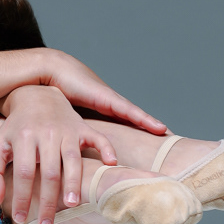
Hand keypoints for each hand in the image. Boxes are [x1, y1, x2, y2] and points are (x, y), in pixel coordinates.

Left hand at [0, 86, 119, 223]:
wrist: (36, 97)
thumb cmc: (15, 129)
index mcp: (23, 137)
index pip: (23, 172)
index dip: (22, 197)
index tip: (21, 219)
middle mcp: (46, 133)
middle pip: (49, 172)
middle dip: (48, 201)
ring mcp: (66, 130)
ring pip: (73, 160)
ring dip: (74, 183)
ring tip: (70, 205)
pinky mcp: (83, 127)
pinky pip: (99, 139)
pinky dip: (107, 150)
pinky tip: (110, 165)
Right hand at [36, 50, 165, 134]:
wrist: (51, 73)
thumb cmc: (55, 94)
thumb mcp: (67, 118)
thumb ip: (72, 131)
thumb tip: (67, 151)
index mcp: (101, 112)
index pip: (125, 125)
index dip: (138, 134)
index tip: (153, 147)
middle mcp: (110, 106)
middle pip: (136, 122)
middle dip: (152, 132)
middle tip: (172, 144)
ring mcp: (112, 101)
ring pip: (139, 118)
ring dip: (155, 127)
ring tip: (172, 138)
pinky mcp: (110, 99)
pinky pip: (132, 113)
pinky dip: (146, 121)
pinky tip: (160, 128)